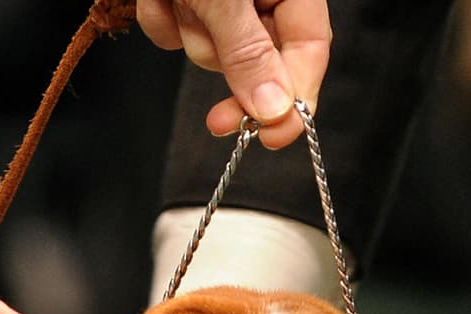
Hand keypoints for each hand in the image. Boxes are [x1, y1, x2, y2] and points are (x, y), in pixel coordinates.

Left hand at [137, 0, 330, 147]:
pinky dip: (162, 20)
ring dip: (192, 36)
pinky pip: (175, 32)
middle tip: (219, 120)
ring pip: (212, 49)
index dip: (295, 99)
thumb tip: (276, 109)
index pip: (308, 49)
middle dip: (232, 75)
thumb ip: (249, 51)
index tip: (274, 137)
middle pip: (261, 58)